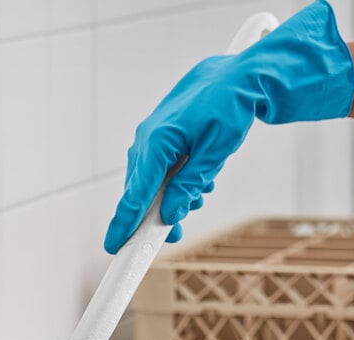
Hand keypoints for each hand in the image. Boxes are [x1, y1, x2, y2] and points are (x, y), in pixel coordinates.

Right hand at [104, 0, 353, 253]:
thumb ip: (189, 185)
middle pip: (140, 192)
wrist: (238, 77)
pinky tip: (196, 184)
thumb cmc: (230, 106)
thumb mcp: (215, 151)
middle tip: (175, 236)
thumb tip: (170, 215)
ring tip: (197, 200)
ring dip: (170, 199)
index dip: (124, 223)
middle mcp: (147, 140)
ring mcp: (151, 139)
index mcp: (157, 141)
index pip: (136, 192)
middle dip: (155, 217)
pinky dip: (174, 184)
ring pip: (151, 184)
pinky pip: (159, 171)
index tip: (115, 247)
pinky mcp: (159, 140)